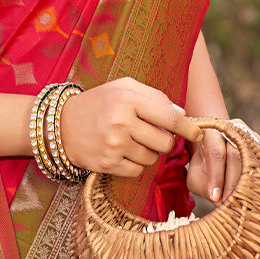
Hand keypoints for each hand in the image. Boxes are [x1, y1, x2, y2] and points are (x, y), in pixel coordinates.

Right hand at [60, 77, 201, 177]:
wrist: (61, 125)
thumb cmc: (99, 103)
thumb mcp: (123, 88)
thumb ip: (154, 96)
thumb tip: (183, 115)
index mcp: (127, 98)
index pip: (169, 117)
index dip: (188, 128)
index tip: (197, 134)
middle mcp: (121, 122)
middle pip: (164, 142)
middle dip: (164, 140)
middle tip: (151, 134)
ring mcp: (114, 145)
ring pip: (152, 158)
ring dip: (149, 152)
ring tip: (132, 141)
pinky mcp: (107, 164)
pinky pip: (138, 171)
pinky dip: (135, 164)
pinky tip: (122, 152)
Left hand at [186, 117, 259, 204]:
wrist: (218, 149)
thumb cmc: (204, 166)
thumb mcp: (196, 175)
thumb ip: (202, 186)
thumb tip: (219, 200)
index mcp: (211, 131)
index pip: (216, 152)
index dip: (216, 176)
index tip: (215, 198)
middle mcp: (231, 129)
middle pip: (235, 154)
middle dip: (232, 182)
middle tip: (229, 203)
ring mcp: (249, 136)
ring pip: (252, 159)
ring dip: (247, 183)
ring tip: (242, 203)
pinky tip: (254, 195)